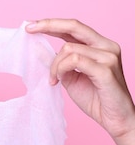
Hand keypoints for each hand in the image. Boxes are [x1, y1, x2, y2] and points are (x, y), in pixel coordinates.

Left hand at [26, 18, 134, 144]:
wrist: (115, 120)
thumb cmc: (96, 99)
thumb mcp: (71, 78)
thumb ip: (59, 63)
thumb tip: (38, 50)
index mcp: (100, 45)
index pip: (74, 28)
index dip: (52, 24)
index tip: (31, 25)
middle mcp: (106, 46)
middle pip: (74, 26)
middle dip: (49, 25)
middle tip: (29, 29)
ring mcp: (108, 56)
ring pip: (69, 48)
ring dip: (54, 65)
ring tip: (53, 79)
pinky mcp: (105, 70)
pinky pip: (74, 61)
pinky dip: (61, 69)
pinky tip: (58, 80)